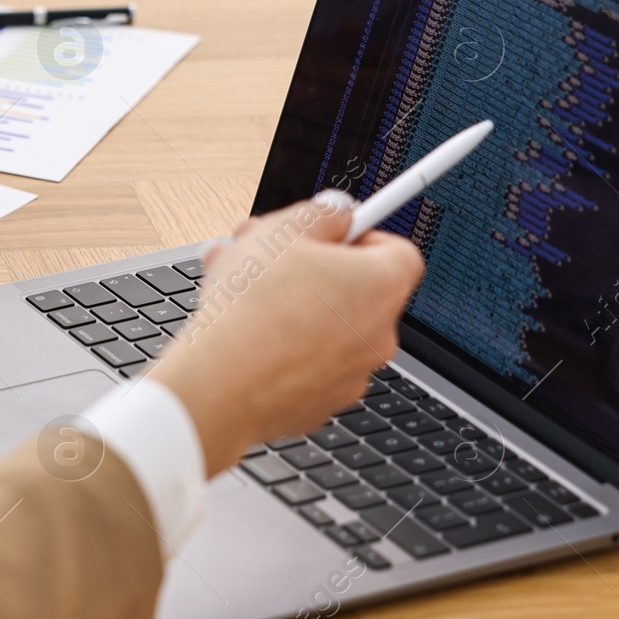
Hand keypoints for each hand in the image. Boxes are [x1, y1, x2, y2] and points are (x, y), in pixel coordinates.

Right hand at [147, 196, 424, 476]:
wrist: (220, 383)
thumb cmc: (253, 307)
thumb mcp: (283, 229)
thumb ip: (319, 214)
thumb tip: (335, 214)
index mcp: (382, 286)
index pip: (398, 251)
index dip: (360, 235)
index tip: (328, 230)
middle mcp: (378, 335)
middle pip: (353, 289)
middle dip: (308, 267)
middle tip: (265, 255)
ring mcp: (350, 375)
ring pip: (322, 326)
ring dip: (286, 304)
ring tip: (233, 291)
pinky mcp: (317, 404)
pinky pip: (303, 363)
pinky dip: (278, 346)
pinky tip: (240, 334)